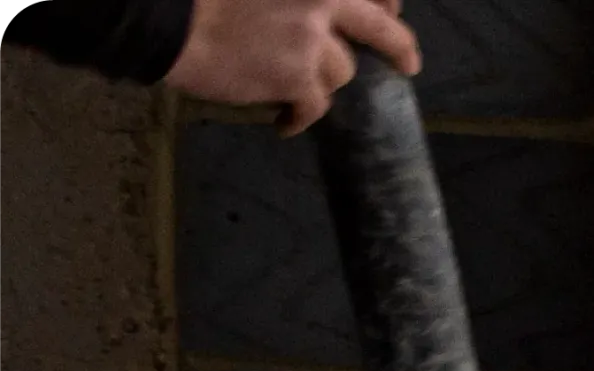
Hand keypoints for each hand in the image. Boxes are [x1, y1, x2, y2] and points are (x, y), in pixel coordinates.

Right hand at [165, 0, 420, 136]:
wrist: (172, 15)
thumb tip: (321, 17)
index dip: (384, 4)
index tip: (390, 11)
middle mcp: (323, 1)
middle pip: (381, 30)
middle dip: (400, 49)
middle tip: (409, 65)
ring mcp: (313, 39)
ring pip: (341, 72)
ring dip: (321, 81)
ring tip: (295, 87)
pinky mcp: (298, 78)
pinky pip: (315, 107)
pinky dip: (299, 117)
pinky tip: (283, 122)